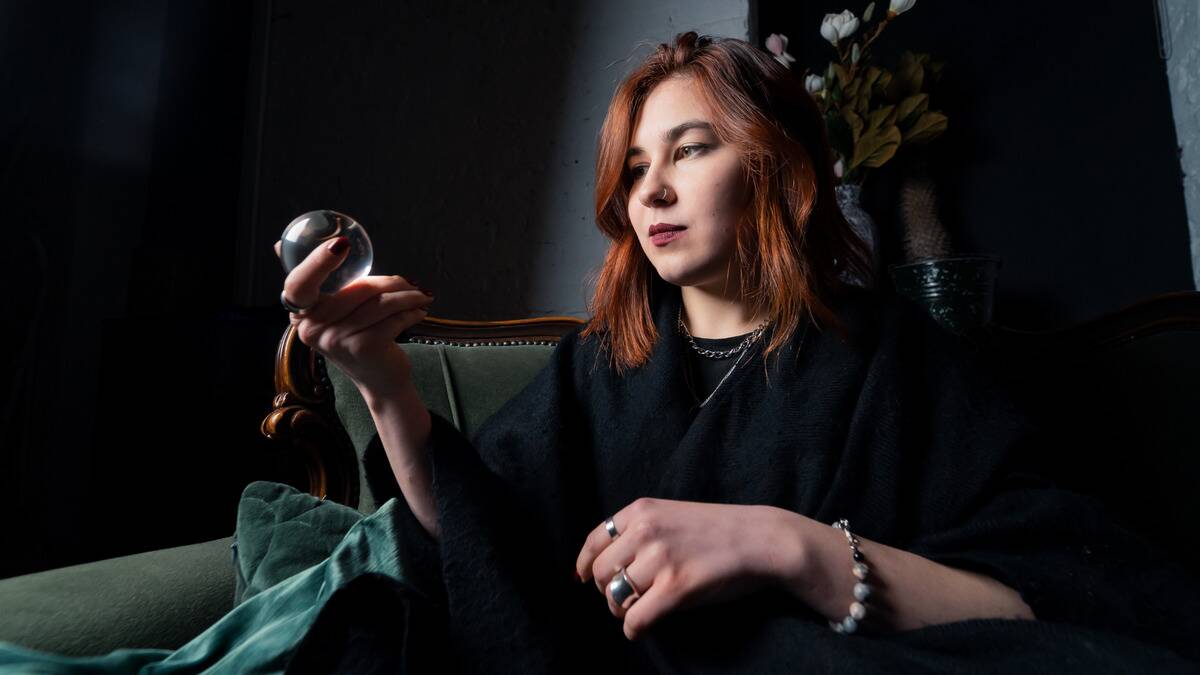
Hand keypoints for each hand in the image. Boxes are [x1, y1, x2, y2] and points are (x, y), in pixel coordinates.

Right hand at [275, 238, 434, 398]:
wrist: (380, 381)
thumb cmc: (357, 336)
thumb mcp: (333, 311)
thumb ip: (316, 280)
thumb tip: (278, 242)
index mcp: (300, 314)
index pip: (298, 284)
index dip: (317, 261)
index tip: (341, 244)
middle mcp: (312, 329)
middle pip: (359, 288)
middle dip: (391, 282)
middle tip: (411, 282)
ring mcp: (337, 340)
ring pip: (381, 303)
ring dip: (408, 296)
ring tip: (422, 295)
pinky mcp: (364, 348)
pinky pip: (394, 318)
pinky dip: (412, 312)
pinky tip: (419, 311)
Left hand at [574, 498, 790, 640]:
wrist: (761, 539)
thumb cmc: (720, 530)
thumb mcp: (672, 514)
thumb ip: (640, 531)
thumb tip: (606, 563)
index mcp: (641, 510)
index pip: (594, 540)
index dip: (584, 564)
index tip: (582, 578)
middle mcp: (644, 531)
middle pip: (599, 572)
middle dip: (607, 591)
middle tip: (625, 598)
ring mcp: (659, 559)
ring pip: (614, 597)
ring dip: (622, 610)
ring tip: (639, 610)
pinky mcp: (675, 588)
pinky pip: (635, 618)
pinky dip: (633, 629)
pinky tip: (641, 628)